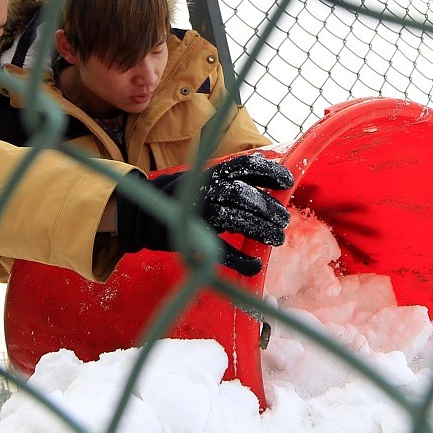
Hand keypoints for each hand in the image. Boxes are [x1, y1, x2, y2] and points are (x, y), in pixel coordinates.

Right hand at [115, 154, 294, 275]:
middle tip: (284, 221)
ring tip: (277, 239)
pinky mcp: (192, 236)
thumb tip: (266, 167)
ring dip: (260, 229)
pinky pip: (219, 250)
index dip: (268, 171)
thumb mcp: (208, 179)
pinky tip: (254, 266)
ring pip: (234, 219)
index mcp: (213, 173)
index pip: (244, 165)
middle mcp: (206, 188)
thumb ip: (233, 176)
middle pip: (243, 194)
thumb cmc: (186, 197)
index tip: (288, 181)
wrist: (145, 214)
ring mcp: (198, 212)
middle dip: (268, 207)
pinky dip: (239, 260)